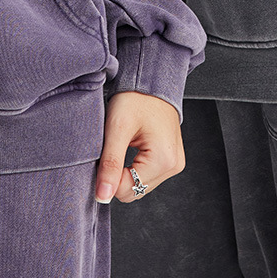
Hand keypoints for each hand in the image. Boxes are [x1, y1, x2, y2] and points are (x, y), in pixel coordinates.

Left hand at [94, 90, 185, 207]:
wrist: (151, 80)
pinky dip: (134, 167)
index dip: (109, 175)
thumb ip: (110, 164)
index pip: (127, 190)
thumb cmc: (136, 97)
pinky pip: (146, 177)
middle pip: (134, 191)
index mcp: (164, 160)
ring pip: (139, 186)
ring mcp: (174, 164)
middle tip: (116, 145)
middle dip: (119, 174)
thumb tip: (102, 197)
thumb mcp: (117, 128)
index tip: (106, 152)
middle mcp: (173, 166)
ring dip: (126, 170)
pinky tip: (133, 148)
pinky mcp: (170, 161)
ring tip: (126, 144)